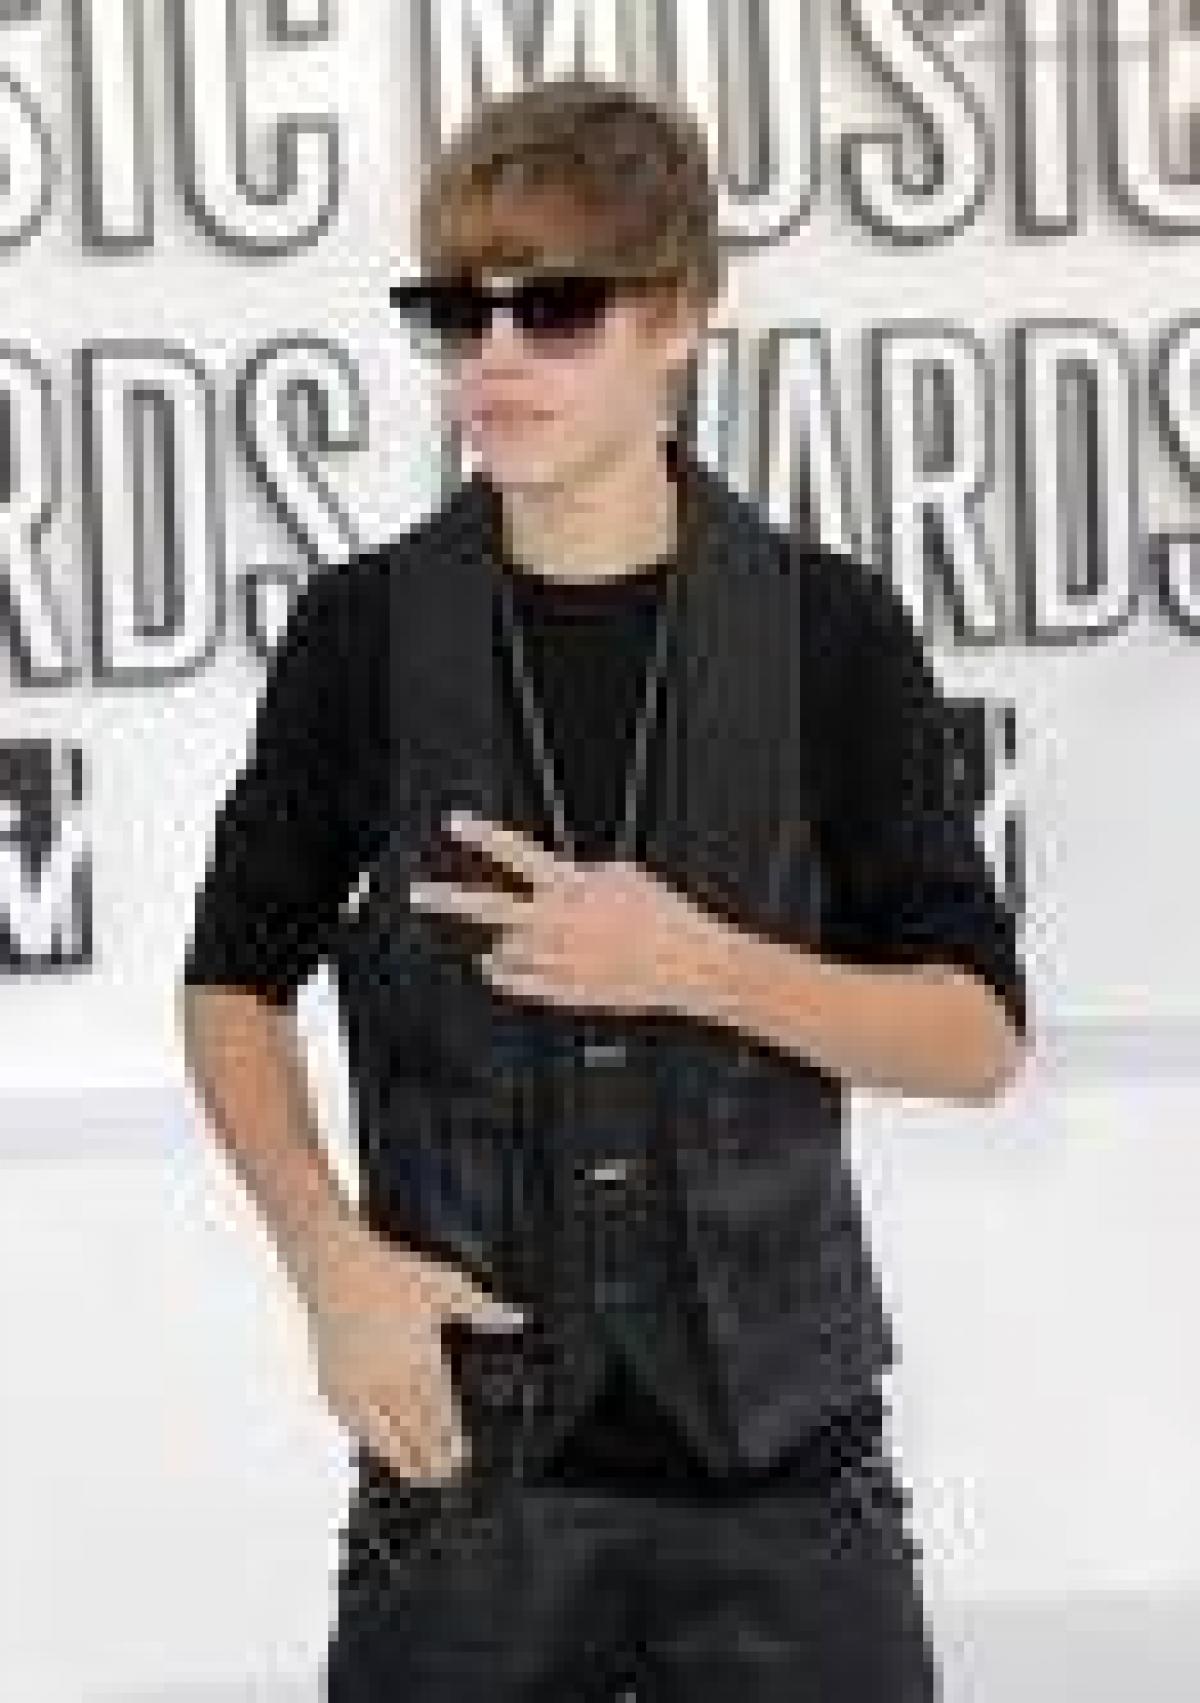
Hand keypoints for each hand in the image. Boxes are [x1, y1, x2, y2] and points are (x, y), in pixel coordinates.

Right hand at [304, 1220, 526, 1484]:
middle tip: (446, 1476)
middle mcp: (388, 1384)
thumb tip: (517, 1318)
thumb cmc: (390, 1274)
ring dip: (401, 1455)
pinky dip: (369, 1438)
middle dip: (429, 1458)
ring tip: (418, 1474)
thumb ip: (480, 1307)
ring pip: (382, 1437)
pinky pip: (354, 1424)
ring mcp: (356, 1389)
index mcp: (418, 1363)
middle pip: (412, 1435)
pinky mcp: (332, 1386)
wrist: (334, 1266)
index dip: (450, 1442)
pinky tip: (377, 1445)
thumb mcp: (443, 1285)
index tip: (462, 1460)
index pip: (438, 1416)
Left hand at [408, 808, 727, 1018]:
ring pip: (502, 950)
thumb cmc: (663, 915)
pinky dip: (502, 972)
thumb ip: (580, 874)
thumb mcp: (623, 874)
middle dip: (448, 898)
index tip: (453, 821)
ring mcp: (555, 960)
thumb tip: (558, 879)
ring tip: (510, 936)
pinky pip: (515, 982)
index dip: (483, 835)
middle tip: (417, 891)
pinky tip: (495, 966)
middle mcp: (555, 924)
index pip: (516, 853)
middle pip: (489, 908)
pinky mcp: (561, 991)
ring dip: (500, 941)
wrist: (687, 963)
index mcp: (570, 887)